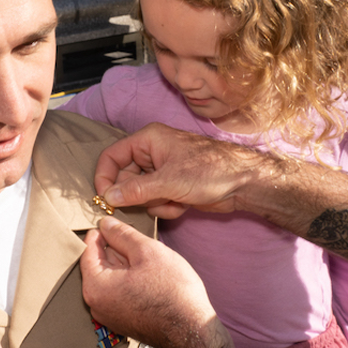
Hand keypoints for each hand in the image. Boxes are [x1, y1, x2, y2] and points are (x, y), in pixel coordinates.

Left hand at [80, 216, 231, 347]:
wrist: (191, 330)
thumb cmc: (172, 292)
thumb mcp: (148, 251)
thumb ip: (123, 234)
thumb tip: (106, 224)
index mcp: (96, 286)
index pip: (87, 250)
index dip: (100, 232)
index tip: (112, 223)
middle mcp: (96, 304)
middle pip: (97, 265)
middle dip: (113, 249)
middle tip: (133, 238)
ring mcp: (109, 315)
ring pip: (109, 279)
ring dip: (122, 264)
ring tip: (144, 257)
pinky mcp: (122, 321)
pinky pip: (117, 293)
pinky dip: (127, 280)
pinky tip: (146, 275)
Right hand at [95, 123, 267, 217]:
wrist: (243, 183)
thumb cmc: (210, 171)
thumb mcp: (168, 181)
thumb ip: (135, 190)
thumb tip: (107, 196)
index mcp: (148, 140)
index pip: (112, 156)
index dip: (104, 177)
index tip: (105, 198)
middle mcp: (152, 153)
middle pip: (124, 178)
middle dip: (136, 196)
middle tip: (148, 203)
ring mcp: (162, 171)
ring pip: (139, 193)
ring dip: (153, 204)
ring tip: (173, 202)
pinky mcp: (172, 186)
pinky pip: (154, 201)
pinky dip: (165, 207)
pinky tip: (182, 206)